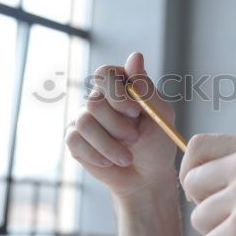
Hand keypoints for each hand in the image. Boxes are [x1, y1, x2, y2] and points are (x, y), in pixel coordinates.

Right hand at [65, 52, 177, 207]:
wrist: (146, 177)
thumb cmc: (157, 144)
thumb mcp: (160, 115)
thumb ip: (147, 88)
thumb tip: (135, 57)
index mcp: (121, 85)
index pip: (105, 74)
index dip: (116, 92)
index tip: (135, 111)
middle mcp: (99, 98)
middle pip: (94, 102)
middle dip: (117, 125)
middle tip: (135, 138)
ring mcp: (84, 117)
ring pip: (84, 123)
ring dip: (109, 144)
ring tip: (127, 157)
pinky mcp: (75, 139)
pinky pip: (75, 141)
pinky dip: (96, 154)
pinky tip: (110, 162)